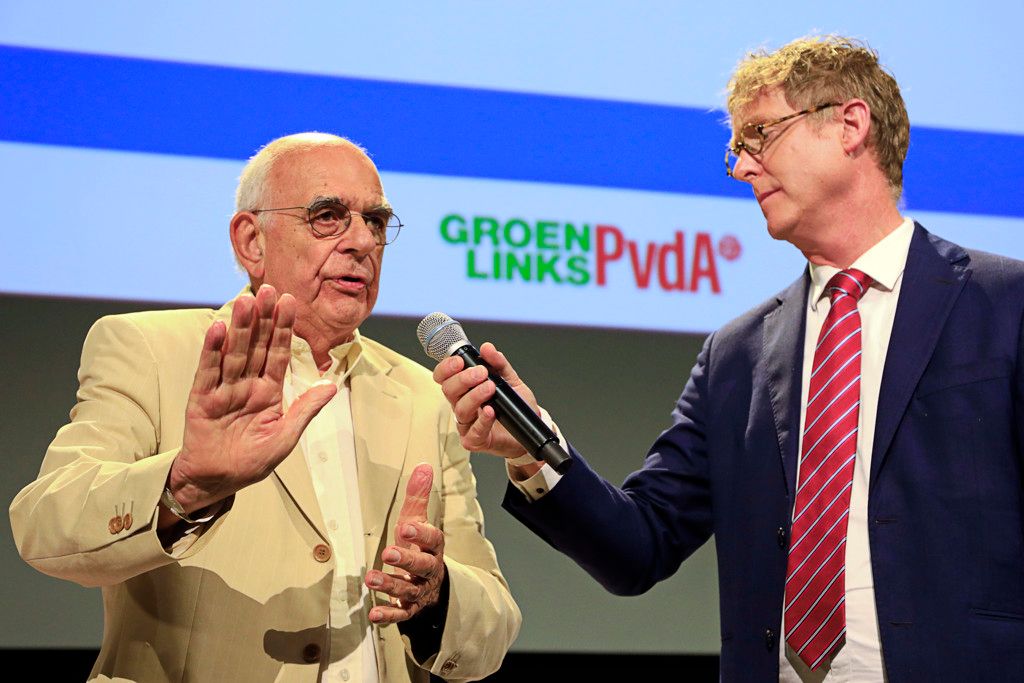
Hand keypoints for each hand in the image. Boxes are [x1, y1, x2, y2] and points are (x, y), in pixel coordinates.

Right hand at [162, 285, 336, 524]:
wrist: (216, 481)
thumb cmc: (251, 463)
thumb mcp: (285, 438)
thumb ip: (305, 410)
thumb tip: (332, 386)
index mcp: (268, 392)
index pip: (277, 354)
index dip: (283, 329)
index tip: (290, 302)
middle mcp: (246, 385)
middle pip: (256, 346)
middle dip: (263, 318)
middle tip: (269, 289)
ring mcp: (224, 389)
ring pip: (234, 353)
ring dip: (240, 327)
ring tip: (246, 302)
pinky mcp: (202, 399)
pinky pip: (208, 372)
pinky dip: (212, 351)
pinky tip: (218, 329)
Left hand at [366, 464, 445, 623]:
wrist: (431, 583)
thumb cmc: (419, 547)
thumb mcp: (417, 522)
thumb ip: (418, 497)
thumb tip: (423, 466)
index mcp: (433, 546)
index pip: (433, 539)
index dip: (421, 533)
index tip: (406, 526)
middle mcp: (430, 569)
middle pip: (424, 566)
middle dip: (407, 560)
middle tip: (388, 553)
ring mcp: (421, 590)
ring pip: (410, 589)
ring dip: (391, 586)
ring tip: (371, 579)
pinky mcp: (411, 608)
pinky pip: (402, 614)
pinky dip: (389, 614)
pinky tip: (373, 614)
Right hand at [432, 342, 540, 459]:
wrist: (528, 430)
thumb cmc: (514, 408)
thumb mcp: (510, 380)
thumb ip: (499, 364)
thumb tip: (487, 348)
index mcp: (465, 389)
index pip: (444, 377)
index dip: (446, 368)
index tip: (460, 361)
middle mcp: (462, 405)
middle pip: (448, 391)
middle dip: (463, 379)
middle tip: (481, 373)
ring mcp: (467, 424)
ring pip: (459, 409)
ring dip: (474, 396)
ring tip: (491, 388)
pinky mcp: (475, 440)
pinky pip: (473, 431)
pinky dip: (482, 420)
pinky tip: (490, 411)